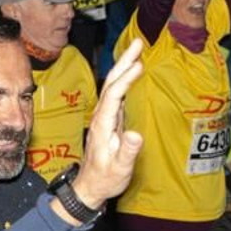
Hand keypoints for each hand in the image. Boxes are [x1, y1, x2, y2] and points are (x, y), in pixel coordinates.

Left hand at [70, 38, 145, 207]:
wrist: (91, 187)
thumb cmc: (105, 179)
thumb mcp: (119, 169)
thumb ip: (127, 152)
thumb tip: (135, 134)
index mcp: (101, 125)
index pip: (113, 96)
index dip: (125, 80)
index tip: (139, 66)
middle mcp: (100, 117)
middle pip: (110, 83)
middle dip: (123, 62)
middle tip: (137, 43)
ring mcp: (104, 118)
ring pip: (112, 86)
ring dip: (124, 66)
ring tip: (136, 50)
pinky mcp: (109, 121)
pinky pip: (116, 94)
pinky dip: (125, 79)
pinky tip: (133, 73)